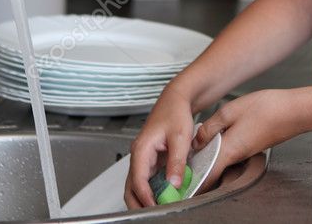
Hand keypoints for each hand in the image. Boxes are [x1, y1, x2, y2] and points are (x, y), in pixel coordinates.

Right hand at [124, 87, 195, 209]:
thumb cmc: (175, 112)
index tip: (156, 207)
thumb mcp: (180, 137)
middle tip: (155, 212)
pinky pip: (147, 179)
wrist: (176, 99)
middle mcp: (139, 154)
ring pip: (138, 184)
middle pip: (131, 186)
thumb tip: (174, 184)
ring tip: (160, 207)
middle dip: (139, 202)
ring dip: (146, 197)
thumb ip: (177, 162)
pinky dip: (153, 190)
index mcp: (141, 149)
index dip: (145, 196)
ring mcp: (143, 158)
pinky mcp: (150, 159)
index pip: (138, 180)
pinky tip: (164, 196)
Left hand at [190, 88, 303, 193]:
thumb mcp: (230, 111)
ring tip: (200, 140)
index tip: (182, 174)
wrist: (293, 111)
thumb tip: (197, 139)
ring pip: (221, 158)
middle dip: (198, 164)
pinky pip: (231, 151)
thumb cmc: (267, 109)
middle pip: (212, 167)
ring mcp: (246, 152)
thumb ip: (210, 127)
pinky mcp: (252, 147)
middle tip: (187, 153)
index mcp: (229, 150)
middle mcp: (237, 156)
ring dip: (210, 153)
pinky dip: (221, 146)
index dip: (192, 178)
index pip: (206, 174)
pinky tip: (220, 132)